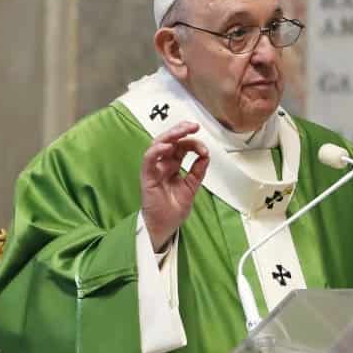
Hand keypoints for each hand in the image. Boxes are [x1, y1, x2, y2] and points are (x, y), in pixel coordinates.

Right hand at [140, 122, 209, 251]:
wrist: (165, 227)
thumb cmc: (173, 209)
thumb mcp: (191, 187)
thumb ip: (197, 171)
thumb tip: (205, 156)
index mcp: (173, 165)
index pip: (181, 146)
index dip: (193, 143)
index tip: (205, 149)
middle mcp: (162, 164)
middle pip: (169, 140)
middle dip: (181, 130)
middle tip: (194, 126)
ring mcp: (154, 169)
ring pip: (158, 145)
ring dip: (170, 135)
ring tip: (182, 130)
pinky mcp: (147, 177)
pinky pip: (148, 160)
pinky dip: (156, 151)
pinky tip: (167, 147)